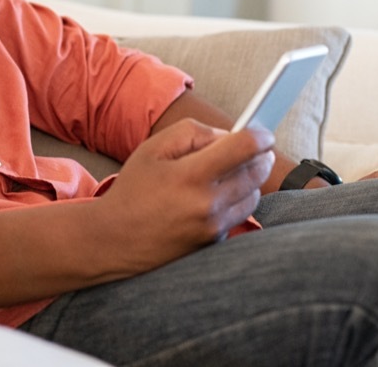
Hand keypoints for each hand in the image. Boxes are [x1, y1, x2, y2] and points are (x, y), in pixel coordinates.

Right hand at [91, 119, 274, 276]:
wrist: (114, 240)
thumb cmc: (133, 190)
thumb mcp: (153, 149)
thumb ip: (192, 132)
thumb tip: (227, 136)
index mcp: (192, 175)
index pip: (245, 148)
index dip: (260, 135)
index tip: (263, 133)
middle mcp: (208, 204)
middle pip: (257, 172)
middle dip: (260, 157)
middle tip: (252, 150)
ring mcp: (214, 228)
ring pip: (253, 196)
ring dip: (248, 181)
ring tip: (226, 175)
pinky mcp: (214, 244)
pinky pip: (238, 217)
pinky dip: (233, 204)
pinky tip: (211, 200)